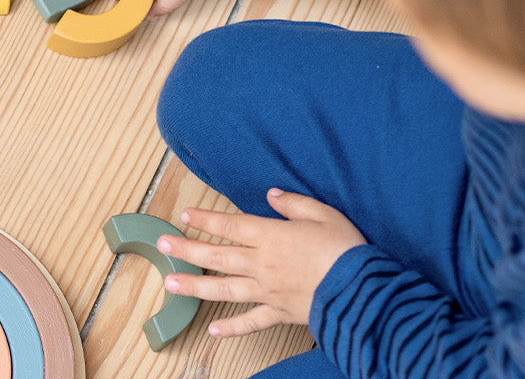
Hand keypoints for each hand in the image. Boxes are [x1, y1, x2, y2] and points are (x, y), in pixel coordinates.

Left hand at [156, 188, 367, 336]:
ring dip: (194, 287)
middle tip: (162, 246)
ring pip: (223, 288)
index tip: (184, 215)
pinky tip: (213, 330)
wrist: (362, 291)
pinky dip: (231, 328)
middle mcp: (262, 264)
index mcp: (272, 237)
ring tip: (170, 284)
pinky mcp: (280, 313)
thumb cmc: (346, 250)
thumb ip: (294, 204)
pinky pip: (250, 322)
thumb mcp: (324, 214)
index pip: (230, 225)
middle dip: (186, 250)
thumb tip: (272, 195)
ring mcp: (268, 291)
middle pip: (217, 256)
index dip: (205, 219)